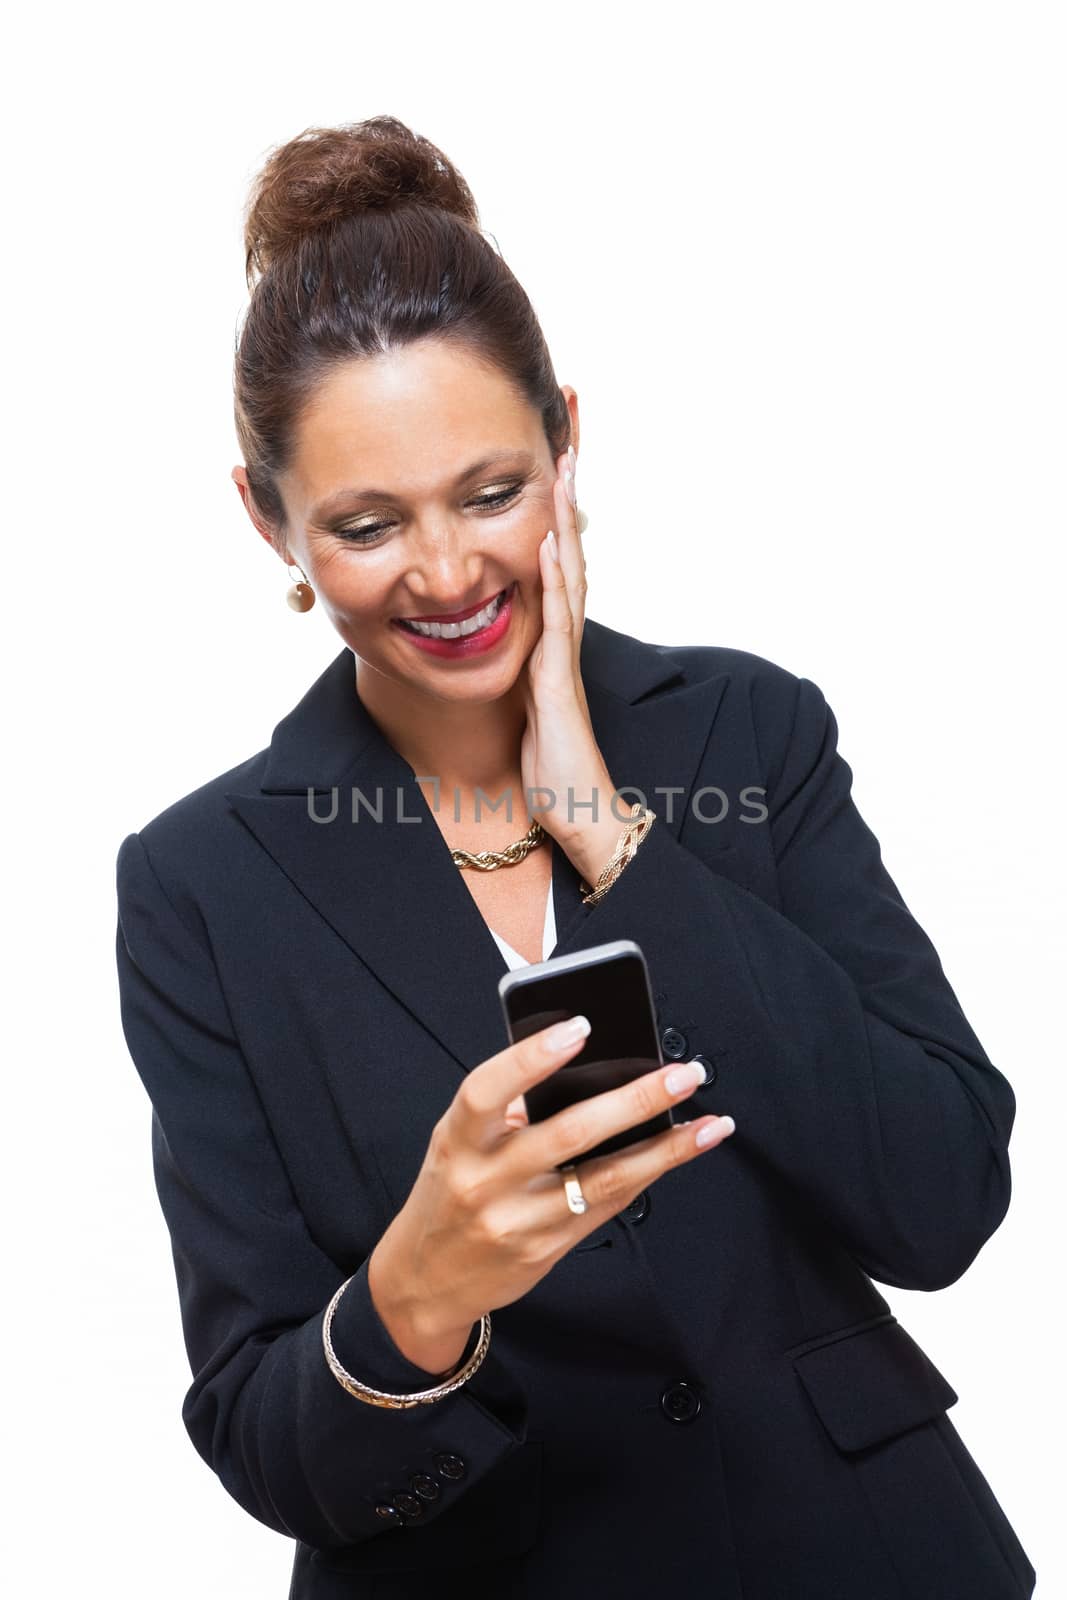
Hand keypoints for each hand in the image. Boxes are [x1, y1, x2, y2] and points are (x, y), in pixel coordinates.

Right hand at [368, 1017, 735, 1369]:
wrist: (426, 1280)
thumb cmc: (450, 1192)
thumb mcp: (458, 1142)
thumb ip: (509, 1109)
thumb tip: (586, 1069)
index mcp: (458, 1139)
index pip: (488, 1089)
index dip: (532, 1057)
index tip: (580, 1028)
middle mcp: (486, 1181)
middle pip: (568, 1133)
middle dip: (634, 1101)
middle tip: (681, 1074)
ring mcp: (519, 1220)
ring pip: (604, 1179)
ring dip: (665, 1149)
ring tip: (708, 1124)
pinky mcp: (547, 1249)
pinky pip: (607, 1207)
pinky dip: (647, 1175)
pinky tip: (678, 1153)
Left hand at [519, 448, 619, 866]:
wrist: (579, 812)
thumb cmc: (552, 765)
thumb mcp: (526, 705)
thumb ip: (518, 669)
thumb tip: (494, 643)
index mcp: (553, 641)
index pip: (555, 563)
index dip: (554, 515)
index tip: (552, 465)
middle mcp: (565, 639)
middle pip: (571, 553)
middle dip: (568, 500)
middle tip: (570, 441)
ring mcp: (566, 657)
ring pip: (569, 575)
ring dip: (565, 522)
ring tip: (564, 471)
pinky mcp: (559, 681)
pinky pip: (556, 621)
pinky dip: (554, 579)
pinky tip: (546, 545)